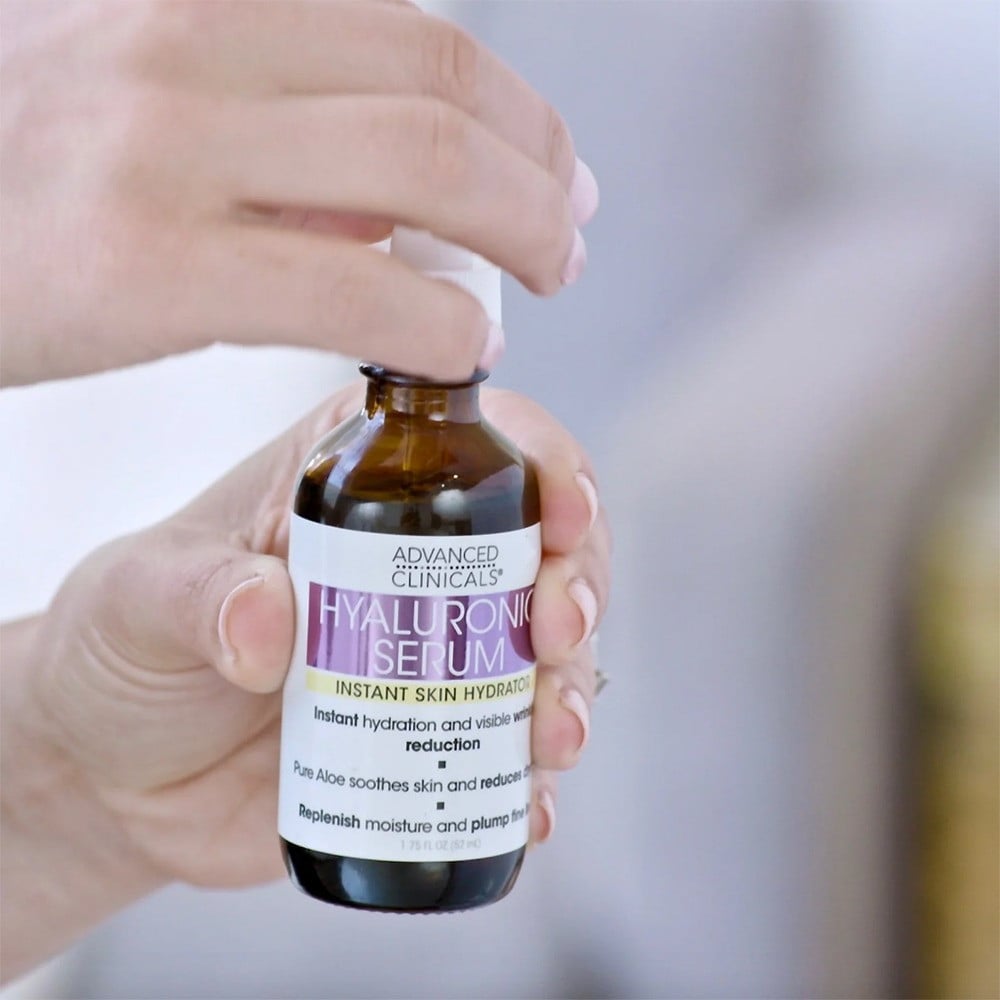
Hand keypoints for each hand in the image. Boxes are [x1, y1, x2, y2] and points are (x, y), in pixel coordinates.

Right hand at [0, 0, 597, 385]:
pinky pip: (349, 291)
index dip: (519, 108)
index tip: (559, 169)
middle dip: (541, 172)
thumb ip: (269, 128)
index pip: (416, 35)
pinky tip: (467, 348)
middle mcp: (182, 45)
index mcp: (197, 2)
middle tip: (571, 237)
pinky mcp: (143, 266)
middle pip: (440, 92)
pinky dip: (439, 322)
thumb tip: (392, 206)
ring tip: (543, 285)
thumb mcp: (136, 100)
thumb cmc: (19, 178)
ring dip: (518, 234)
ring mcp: (161, 150)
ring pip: (417, 175)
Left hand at [8, 386, 608, 900]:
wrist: (117, 771)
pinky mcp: (433, 736)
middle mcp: (418, 560)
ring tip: (551, 735)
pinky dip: (536, 776)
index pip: (482, 442)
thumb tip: (271, 622)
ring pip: (545, 653)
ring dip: (571, 687)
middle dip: (575, 586)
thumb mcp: (140, 601)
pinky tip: (532, 803)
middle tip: (554, 635)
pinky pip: (509, 750)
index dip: (546, 464)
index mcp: (360, 481)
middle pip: (543, 547)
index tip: (563, 515)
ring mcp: (436, 652)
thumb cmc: (128, 648)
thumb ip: (198, 597)